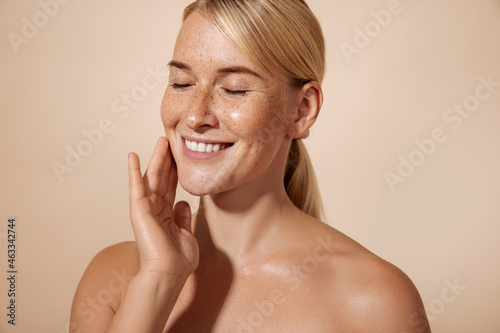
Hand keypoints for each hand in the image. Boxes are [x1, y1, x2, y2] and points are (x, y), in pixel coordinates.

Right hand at [128, 137, 198, 278]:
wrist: (169, 272)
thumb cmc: (178, 260)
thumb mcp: (186, 234)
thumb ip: (183, 217)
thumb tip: (182, 203)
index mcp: (167, 215)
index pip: (171, 187)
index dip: (175, 171)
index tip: (180, 156)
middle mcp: (155, 209)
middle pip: (162, 178)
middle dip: (167, 159)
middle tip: (169, 141)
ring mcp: (146, 208)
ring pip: (153, 177)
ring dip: (156, 158)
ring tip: (161, 141)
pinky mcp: (139, 209)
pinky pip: (136, 186)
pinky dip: (133, 170)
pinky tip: (132, 156)